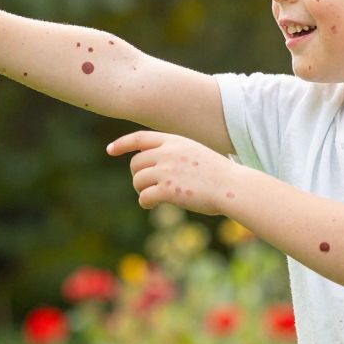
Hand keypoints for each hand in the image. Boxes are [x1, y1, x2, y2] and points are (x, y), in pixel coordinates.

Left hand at [107, 130, 239, 214]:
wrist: (232, 187)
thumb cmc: (218, 174)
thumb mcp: (195, 153)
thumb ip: (174, 155)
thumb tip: (152, 166)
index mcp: (175, 141)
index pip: (140, 138)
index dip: (122, 144)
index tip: (110, 150)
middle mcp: (167, 153)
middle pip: (136, 163)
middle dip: (138, 176)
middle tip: (147, 187)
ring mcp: (166, 171)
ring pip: (137, 181)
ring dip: (141, 190)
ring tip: (153, 197)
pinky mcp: (167, 190)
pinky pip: (144, 196)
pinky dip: (145, 202)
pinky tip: (151, 205)